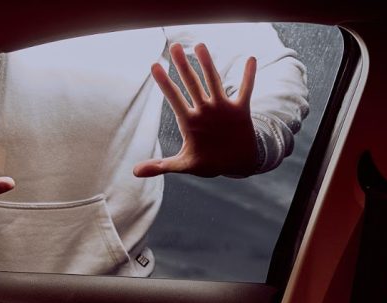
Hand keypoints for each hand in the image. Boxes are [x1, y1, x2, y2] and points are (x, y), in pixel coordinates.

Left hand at [134, 43, 259, 177]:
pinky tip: (251, 59)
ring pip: (213, 82)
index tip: (154, 65)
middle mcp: (204, 110)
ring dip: (208, 64)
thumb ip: (161, 166)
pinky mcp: (240, 110)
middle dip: (183, 66)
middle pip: (192, 84)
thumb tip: (135, 172)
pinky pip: (245, 90)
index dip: (165, 83)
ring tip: (200, 46)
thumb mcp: (184, 165)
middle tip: (175, 46)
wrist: (235, 163)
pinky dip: (248, 76)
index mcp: (189, 121)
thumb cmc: (208, 162)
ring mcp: (221, 108)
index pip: (174, 98)